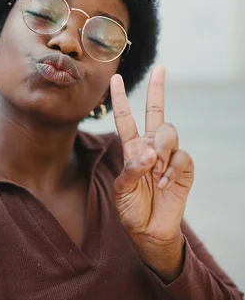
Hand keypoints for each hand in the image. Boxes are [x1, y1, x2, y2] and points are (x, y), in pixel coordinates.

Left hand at [111, 66, 193, 259]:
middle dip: (158, 89)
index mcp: (132, 149)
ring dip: (161, 152)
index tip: (115, 78)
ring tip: (155, 175)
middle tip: (160, 69)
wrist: (150, 231)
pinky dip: (171, 170)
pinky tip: (163, 184)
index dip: (120, 99)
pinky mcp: (184, 168)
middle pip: (156, 112)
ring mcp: (169, 156)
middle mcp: (151, 147)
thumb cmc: (132, 209)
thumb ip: (132, 169)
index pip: (125, 119)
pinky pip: (181, 157)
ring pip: (169, 133)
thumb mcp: (122, 190)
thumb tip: (150, 152)